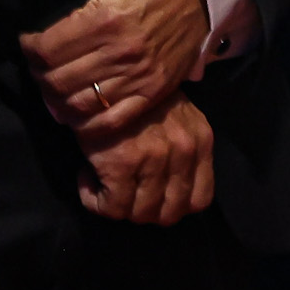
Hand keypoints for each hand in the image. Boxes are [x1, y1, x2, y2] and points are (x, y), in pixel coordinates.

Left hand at [20, 0, 211, 143]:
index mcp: (105, 18)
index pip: (45, 50)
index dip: (28, 49)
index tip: (31, 42)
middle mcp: (121, 50)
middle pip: (57, 81)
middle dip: (39, 76)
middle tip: (42, 66)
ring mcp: (139, 75)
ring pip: (79, 105)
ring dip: (58, 101)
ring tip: (57, 86)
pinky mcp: (154, 91)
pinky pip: (112, 121)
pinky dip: (88, 125)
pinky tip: (78, 111)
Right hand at [80, 95, 216, 226]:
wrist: (102, 75)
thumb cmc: (136, 98)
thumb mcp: (177, 119)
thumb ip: (182, 150)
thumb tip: (168, 190)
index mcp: (201, 141)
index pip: (200, 200)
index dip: (172, 206)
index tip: (151, 195)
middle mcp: (184, 152)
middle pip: (169, 214)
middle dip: (142, 211)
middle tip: (124, 192)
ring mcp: (155, 159)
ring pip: (140, 214)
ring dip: (117, 206)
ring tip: (104, 182)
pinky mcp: (122, 164)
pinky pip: (112, 207)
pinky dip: (95, 201)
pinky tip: (88, 178)